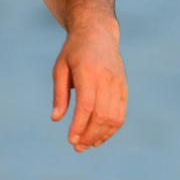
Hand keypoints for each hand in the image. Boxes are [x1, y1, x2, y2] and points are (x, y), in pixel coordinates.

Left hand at [51, 19, 126, 151]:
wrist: (98, 33)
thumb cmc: (74, 51)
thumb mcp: (60, 68)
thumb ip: (59, 94)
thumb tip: (56, 118)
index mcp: (88, 71)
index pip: (86, 105)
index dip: (79, 126)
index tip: (71, 140)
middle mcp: (106, 78)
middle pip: (101, 115)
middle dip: (89, 135)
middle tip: (77, 146)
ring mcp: (118, 83)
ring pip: (113, 118)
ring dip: (100, 135)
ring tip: (87, 145)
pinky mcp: (123, 87)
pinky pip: (121, 114)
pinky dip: (111, 129)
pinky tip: (99, 137)